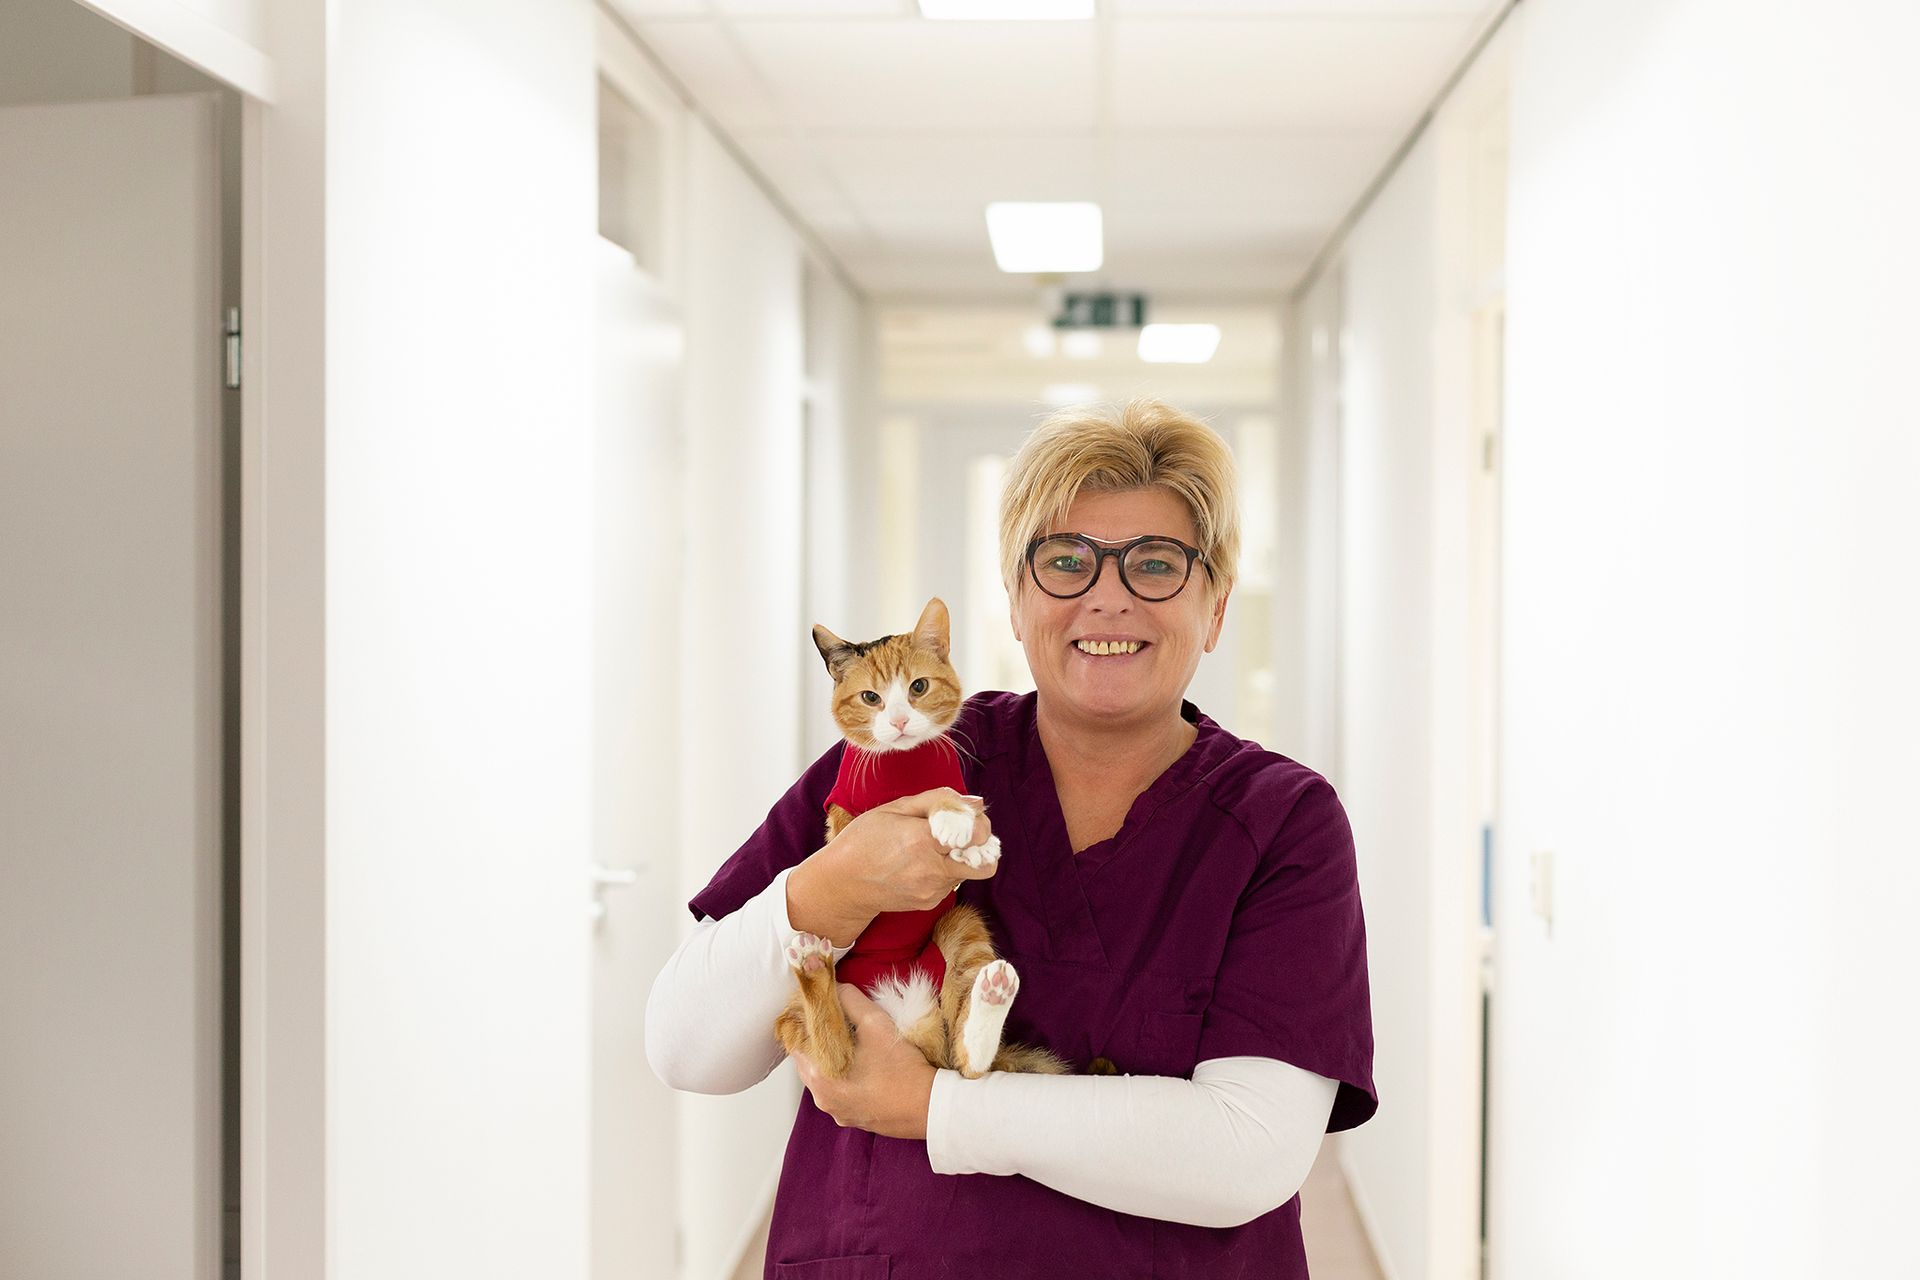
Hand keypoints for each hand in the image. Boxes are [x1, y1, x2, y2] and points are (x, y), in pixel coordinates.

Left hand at [791, 984, 936, 1140]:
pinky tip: (863, 1062)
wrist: (932, 1108)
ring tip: (851, 1037)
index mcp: (820, 1079)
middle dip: (819, 1037)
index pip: (796, 1043)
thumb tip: (834, 986)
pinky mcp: (855, 1117)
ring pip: (825, 1076)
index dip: (805, 1020)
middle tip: (835, 1017)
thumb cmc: (903, 1069)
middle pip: (809, 1060)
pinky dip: (845, 1074)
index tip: (817, 1006)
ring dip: (832, 1056)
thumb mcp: (876, 1023)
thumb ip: (849, 1000)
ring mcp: (839, 1112)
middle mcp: (824, 1100)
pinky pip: (841, 1091)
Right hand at [836, 788, 997, 913]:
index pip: (977, 835)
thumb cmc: (864, 840)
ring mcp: (931, 890)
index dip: (980, 824)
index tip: (969, 820)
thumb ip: (939, 801)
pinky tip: (919, 865)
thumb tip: (977, 802)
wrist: (842, 884)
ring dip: (958, 859)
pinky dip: (943, 872)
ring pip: (967, 873)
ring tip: (930, 849)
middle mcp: (931, 869)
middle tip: (965, 837)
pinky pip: (949, 884)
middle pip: (985, 864)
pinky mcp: (929, 903)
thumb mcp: (895, 808)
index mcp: (923, 839)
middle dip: (982, 849)